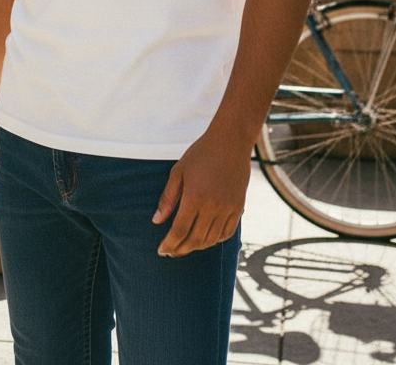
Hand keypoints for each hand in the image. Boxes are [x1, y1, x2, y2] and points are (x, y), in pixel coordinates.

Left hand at [152, 126, 250, 256]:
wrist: (230, 141)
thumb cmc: (201, 153)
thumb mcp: (178, 171)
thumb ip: (168, 198)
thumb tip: (157, 221)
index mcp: (195, 197)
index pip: (180, 230)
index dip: (170, 243)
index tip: (162, 250)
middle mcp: (213, 207)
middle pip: (195, 239)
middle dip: (181, 249)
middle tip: (171, 252)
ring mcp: (228, 209)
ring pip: (211, 239)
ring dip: (197, 246)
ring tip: (185, 247)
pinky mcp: (239, 208)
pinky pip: (227, 233)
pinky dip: (215, 240)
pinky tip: (205, 239)